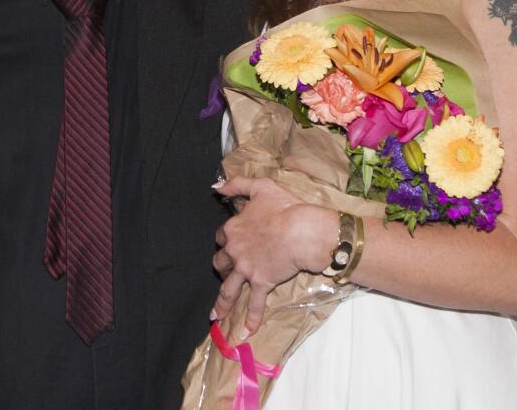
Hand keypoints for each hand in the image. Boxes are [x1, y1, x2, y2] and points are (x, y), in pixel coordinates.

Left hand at [210, 175, 334, 337]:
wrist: (302, 230)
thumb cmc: (284, 207)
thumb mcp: (260, 187)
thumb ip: (236, 184)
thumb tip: (216, 185)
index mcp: (233, 229)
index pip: (221, 236)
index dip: (226, 239)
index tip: (231, 241)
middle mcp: (235, 251)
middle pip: (220, 262)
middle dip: (222, 267)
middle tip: (227, 272)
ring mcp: (247, 269)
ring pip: (228, 288)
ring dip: (221, 303)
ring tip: (214, 316)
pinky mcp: (261, 282)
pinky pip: (253, 303)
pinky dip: (249, 318)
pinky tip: (244, 333)